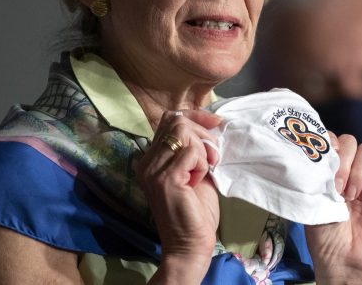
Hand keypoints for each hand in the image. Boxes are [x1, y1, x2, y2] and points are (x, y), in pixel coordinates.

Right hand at [136, 110, 221, 281]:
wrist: (190, 245)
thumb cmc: (196, 212)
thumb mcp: (195, 171)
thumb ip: (194, 149)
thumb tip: (208, 124)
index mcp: (151, 159)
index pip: (169, 119)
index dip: (194, 116)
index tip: (215, 123)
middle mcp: (146, 162)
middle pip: (176, 121)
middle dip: (202, 132)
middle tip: (213, 157)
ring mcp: (152, 170)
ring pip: (183, 131)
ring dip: (203, 148)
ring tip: (206, 169)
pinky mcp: (165, 178)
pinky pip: (191, 151)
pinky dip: (202, 162)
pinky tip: (199, 181)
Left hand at [305, 134, 361, 284]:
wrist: (343, 259)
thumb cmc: (324, 234)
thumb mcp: (313, 199)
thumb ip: (317, 174)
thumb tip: (317, 153)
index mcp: (328, 169)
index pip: (331, 140)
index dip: (327, 144)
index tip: (322, 161)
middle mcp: (348, 170)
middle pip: (350, 142)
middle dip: (343, 160)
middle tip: (337, 185)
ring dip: (358, 169)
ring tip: (351, 194)